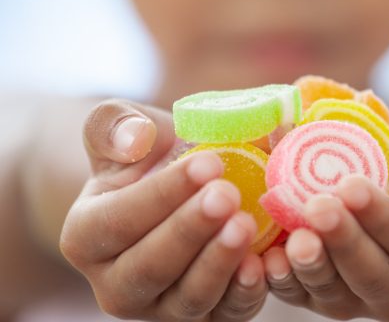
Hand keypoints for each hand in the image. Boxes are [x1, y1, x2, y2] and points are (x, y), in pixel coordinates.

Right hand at [60, 99, 266, 320]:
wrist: (184, 188)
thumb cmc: (150, 156)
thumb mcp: (127, 129)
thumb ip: (116, 124)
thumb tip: (136, 136)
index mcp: (86, 236)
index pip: (118, 221)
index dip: (162, 194)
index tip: (207, 163)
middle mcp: (117, 284)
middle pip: (150, 267)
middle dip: (190, 230)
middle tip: (227, 194)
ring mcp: (162, 307)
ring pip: (188, 297)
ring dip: (219, 263)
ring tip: (246, 224)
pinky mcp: (206, 316)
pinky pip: (225, 314)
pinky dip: (245, 293)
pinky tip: (263, 263)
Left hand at [262, 127, 388, 320]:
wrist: (386, 187)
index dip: (383, 216)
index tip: (352, 186)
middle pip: (374, 275)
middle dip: (344, 243)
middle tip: (318, 208)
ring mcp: (361, 301)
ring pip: (335, 292)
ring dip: (312, 266)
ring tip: (294, 238)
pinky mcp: (321, 299)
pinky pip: (300, 296)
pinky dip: (282, 281)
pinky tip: (268, 258)